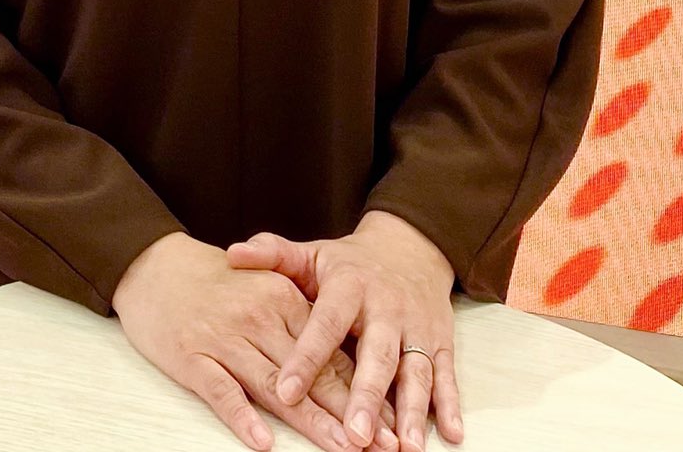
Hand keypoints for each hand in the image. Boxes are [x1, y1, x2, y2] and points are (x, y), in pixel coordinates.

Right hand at [111, 233, 399, 451]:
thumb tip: (352, 367)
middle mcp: (258, 318)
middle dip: (350, 414)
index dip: (365, 393)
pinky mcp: (191, 355)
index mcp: (282, 299)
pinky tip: (262, 441)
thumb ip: (302, 322)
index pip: (332, 354)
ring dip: (311, 422)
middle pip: (311, 375)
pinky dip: (242, 417)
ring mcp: (223, 338)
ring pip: (274, 387)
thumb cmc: (216, 283)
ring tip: (342, 449)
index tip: (393, 425)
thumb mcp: (266, 288)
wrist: (154, 265)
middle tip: (384, 446)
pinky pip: (221, 390)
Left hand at [224, 212, 463, 451]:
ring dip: (411, 411)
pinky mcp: (441, 342)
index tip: (285, 390)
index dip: (305, 358)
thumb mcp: (310, 254)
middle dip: (366, 397)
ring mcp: (416, 327)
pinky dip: (450, 405)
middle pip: (377, 356)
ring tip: (404, 448)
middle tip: (354, 436)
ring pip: (415, 372)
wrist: (408, 249)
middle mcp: (386, 308)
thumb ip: (273, 255)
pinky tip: (448, 434)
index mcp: (349, 287)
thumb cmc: (347, 262)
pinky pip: (447, 375)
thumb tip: (232, 254)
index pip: (324, 324)